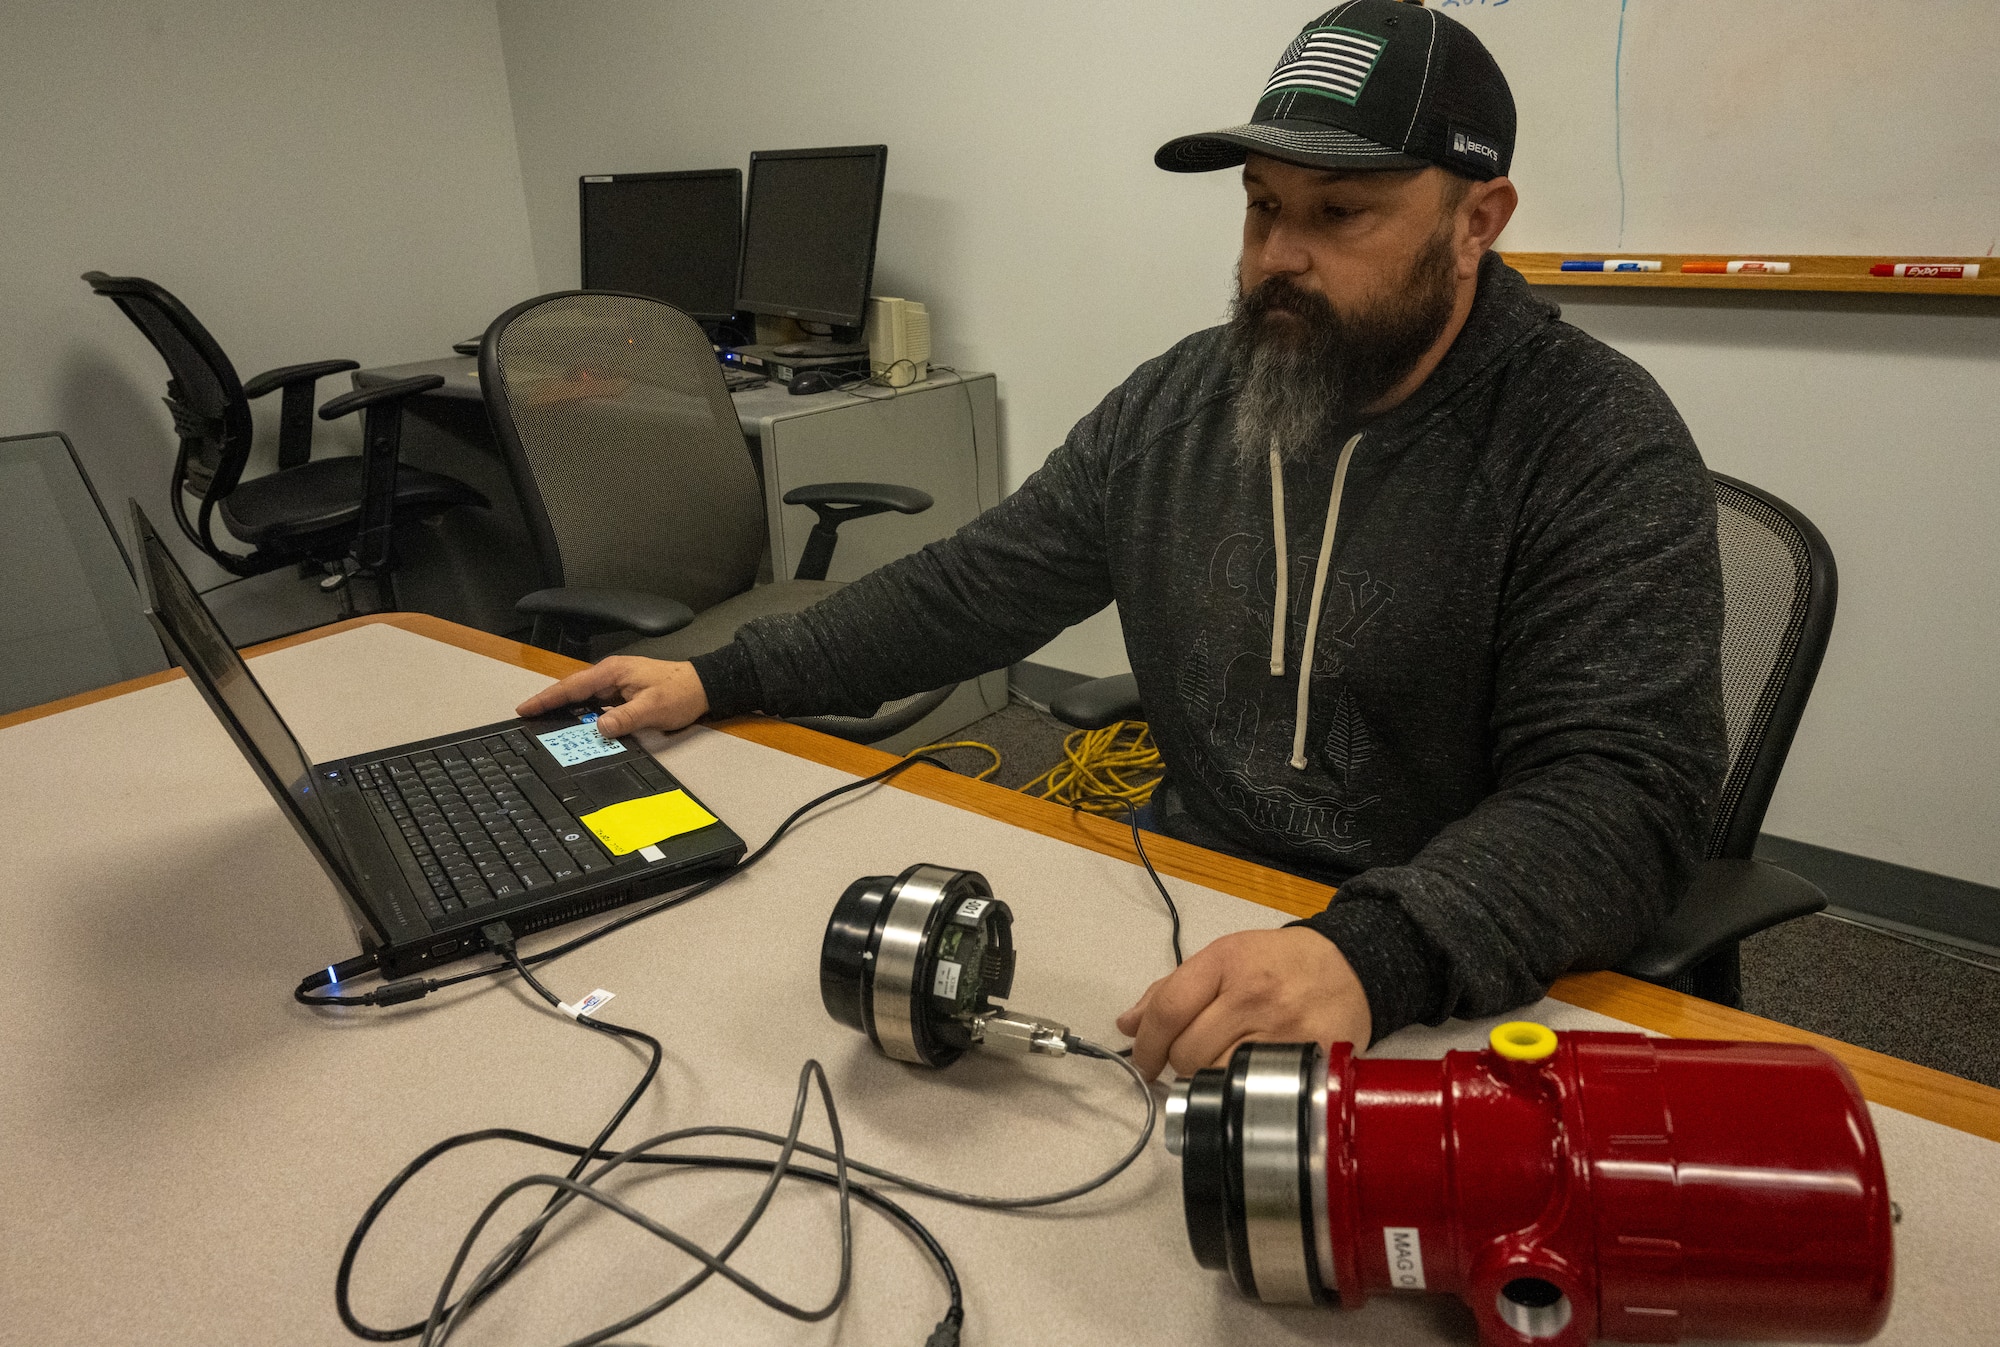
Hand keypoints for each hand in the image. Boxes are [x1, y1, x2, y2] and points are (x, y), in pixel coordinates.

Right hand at [514, 656, 709, 736]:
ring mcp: (616, 683)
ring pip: (583, 698)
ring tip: (544, 724)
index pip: (572, 687)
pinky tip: (578, 726)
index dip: (546, 698)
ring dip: (565, 710)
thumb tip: (600, 729)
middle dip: (549, 703)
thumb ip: (625, 718)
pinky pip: (596, 704)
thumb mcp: (653, 708)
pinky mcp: (623, 693)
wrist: (704, 686)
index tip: (525, 708)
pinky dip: (584, 714)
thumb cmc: (682, 692)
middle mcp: (610, 675)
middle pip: (572, 691)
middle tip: (527, 719)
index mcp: (612, 672)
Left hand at [1114, 928, 1371, 1079]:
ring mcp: (1282, 1030)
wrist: (1351, 966)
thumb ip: (1172, 989)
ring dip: (1205, 1080)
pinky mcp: (1307, 1059)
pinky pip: (1256, 1089)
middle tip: (1182, 1062)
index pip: (1169, 1010)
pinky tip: (1242, 1080)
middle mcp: (1253, 996)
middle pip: (1188, 1051)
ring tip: (1214, 1068)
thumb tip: (1128, 1024)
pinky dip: (1239, 1090)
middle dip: (1175, 1064)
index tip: (1143, 1061)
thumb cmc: (1280, 962)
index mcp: (1227, 962)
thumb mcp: (1224, 956)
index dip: (1146, 1044)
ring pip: (1217, 1076)